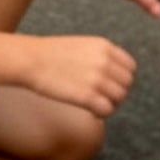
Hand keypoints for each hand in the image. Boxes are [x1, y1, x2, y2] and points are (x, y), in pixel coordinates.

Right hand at [21, 33, 135, 115]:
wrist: (30, 60)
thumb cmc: (51, 54)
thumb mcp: (83, 45)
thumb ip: (101, 56)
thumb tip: (115, 75)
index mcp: (105, 46)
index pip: (130, 67)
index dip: (121, 78)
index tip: (110, 84)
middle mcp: (105, 61)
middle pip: (126, 84)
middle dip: (116, 92)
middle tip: (102, 97)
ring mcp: (97, 79)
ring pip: (119, 98)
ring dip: (109, 104)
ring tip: (95, 104)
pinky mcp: (88, 96)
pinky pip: (107, 110)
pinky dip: (101, 113)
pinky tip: (90, 111)